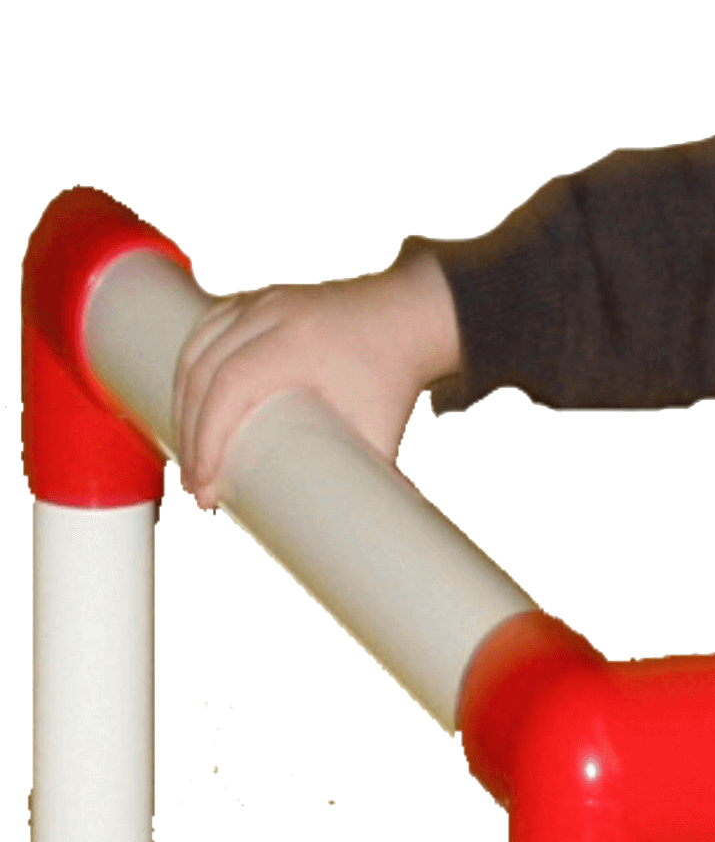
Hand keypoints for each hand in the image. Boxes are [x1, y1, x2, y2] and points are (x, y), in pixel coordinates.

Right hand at [170, 251, 459, 512]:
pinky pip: (204, 331)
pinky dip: (190, 368)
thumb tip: (358, 539)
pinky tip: (186, 405)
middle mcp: (272, 314)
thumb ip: (367, 480)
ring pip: (196, 349)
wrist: (406, 319)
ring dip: (182, 402)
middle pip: (203, 371)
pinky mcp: (254, 302)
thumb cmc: (392, 378)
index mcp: (298, 343)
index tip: (204, 483)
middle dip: (189, 432)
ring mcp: (259, 302)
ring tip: (189, 453)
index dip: (207, 436)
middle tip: (196, 484)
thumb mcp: (380, 429)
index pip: (230, 386)